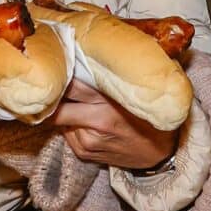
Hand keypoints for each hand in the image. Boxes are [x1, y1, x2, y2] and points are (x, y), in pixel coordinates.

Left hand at [50, 79, 176, 169]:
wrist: (158, 152)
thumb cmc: (145, 115)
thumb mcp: (130, 91)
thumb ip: (106, 78)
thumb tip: (80, 58)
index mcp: (109, 101)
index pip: (73, 85)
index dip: (60, 76)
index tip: (54, 68)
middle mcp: (96, 121)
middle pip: (59, 106)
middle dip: (53, 98)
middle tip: (52, 87)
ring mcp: (89, 140)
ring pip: (60, 120)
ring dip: (65, 111)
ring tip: (79, 105)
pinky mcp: (85, 152)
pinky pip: (66, 133)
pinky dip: (71, 126)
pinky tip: (88, 123)